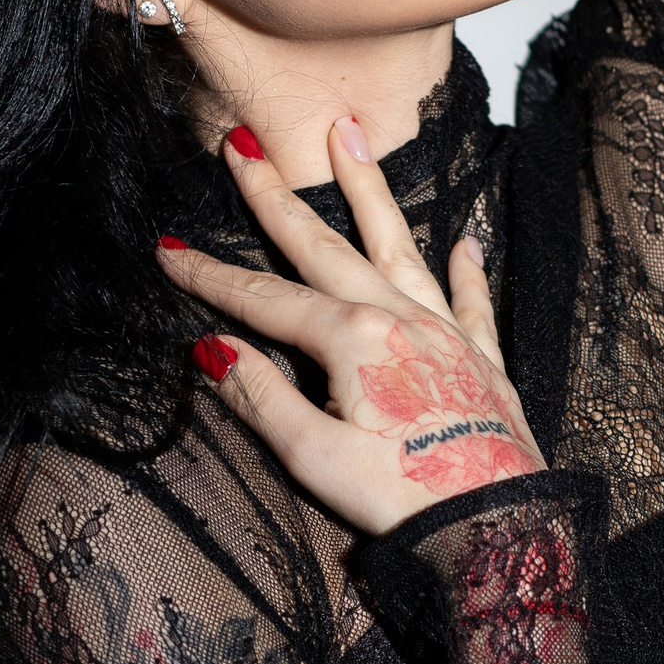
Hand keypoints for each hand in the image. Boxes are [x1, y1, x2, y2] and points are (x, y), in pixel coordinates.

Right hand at [155, 120, 545, 537]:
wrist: (496, 527)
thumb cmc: (402, 499)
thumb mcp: (313, 457)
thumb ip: (261, 396)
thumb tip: (213, 348)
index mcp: (351, 339)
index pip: (263, 298)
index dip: (209, 275)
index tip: (167, 248)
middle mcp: (398, 320)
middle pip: (324, 246)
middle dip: (276, 197)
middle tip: (243, 147)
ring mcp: (444, 335)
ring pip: (398, 247)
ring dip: (370, 190)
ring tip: (351, 136)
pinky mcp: (483, 362)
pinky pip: (471, 302)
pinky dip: (468, 270)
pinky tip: (468, 241)